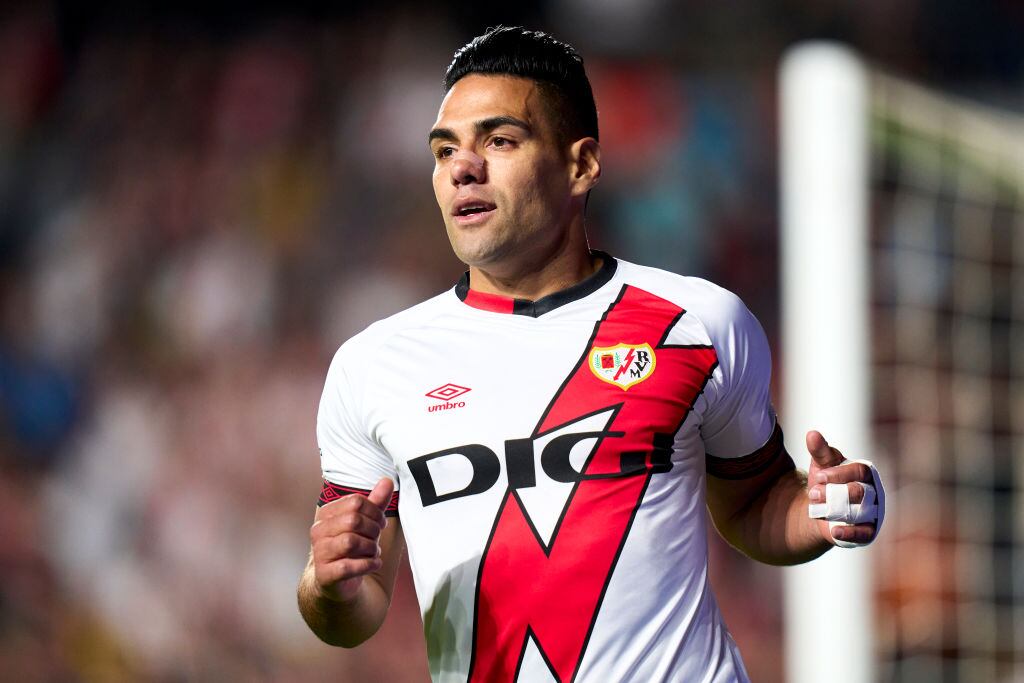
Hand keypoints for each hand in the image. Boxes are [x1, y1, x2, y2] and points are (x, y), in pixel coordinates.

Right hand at [310, 477, 393, 602]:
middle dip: (373, 530)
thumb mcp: (365, 523)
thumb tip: (387, 480)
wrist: (337, 582)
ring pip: (351, 542)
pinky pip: (349, 566)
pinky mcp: (325, 574)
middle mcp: (318, 531)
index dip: (375, 512)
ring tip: (373, 553)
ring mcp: (319, 553)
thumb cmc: (352, 547)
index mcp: (327, 514)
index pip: (356, 502)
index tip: (380, 524)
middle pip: (354, 520)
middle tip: (376, 540)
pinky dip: (368, 565)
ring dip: (371, 548)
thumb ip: (375, 503)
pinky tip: (373, 564)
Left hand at [805, 431, 876, 545]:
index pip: (859, 471)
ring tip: (818, 509)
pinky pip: (864, 533)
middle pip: (859, 491)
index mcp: (864, 473)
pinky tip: (835, 532)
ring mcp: (872, 511)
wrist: (821, 509)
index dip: (839, 474)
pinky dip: (850, 533)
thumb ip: (819, 451)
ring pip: (861, 511)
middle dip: (835, 492)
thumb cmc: (826, 482)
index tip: (819, 476)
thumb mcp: (821, 465)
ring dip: (838, 510)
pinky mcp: (868, 530)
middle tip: (813, 493)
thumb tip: (812, 434)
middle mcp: (873, 491)